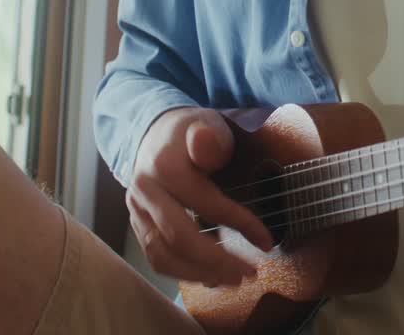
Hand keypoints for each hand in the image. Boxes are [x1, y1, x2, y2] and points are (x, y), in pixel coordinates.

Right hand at [127, 107, 272, 286]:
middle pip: (177, 238)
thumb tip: (205, 143)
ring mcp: (136, 211)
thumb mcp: (206, 124)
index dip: (239, 223)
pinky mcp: (137, 226)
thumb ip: (210, 137)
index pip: (205, 203)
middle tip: (247, 274)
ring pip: (162, 255)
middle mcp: (144, 191)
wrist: (154, 135)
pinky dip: (183, 271)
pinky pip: (156, 257)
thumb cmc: (190, 132)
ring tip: (231, 279)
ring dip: (199, 274)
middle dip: (216, 262)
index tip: (267, 241)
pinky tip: (209, 274)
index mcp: (164, 166)